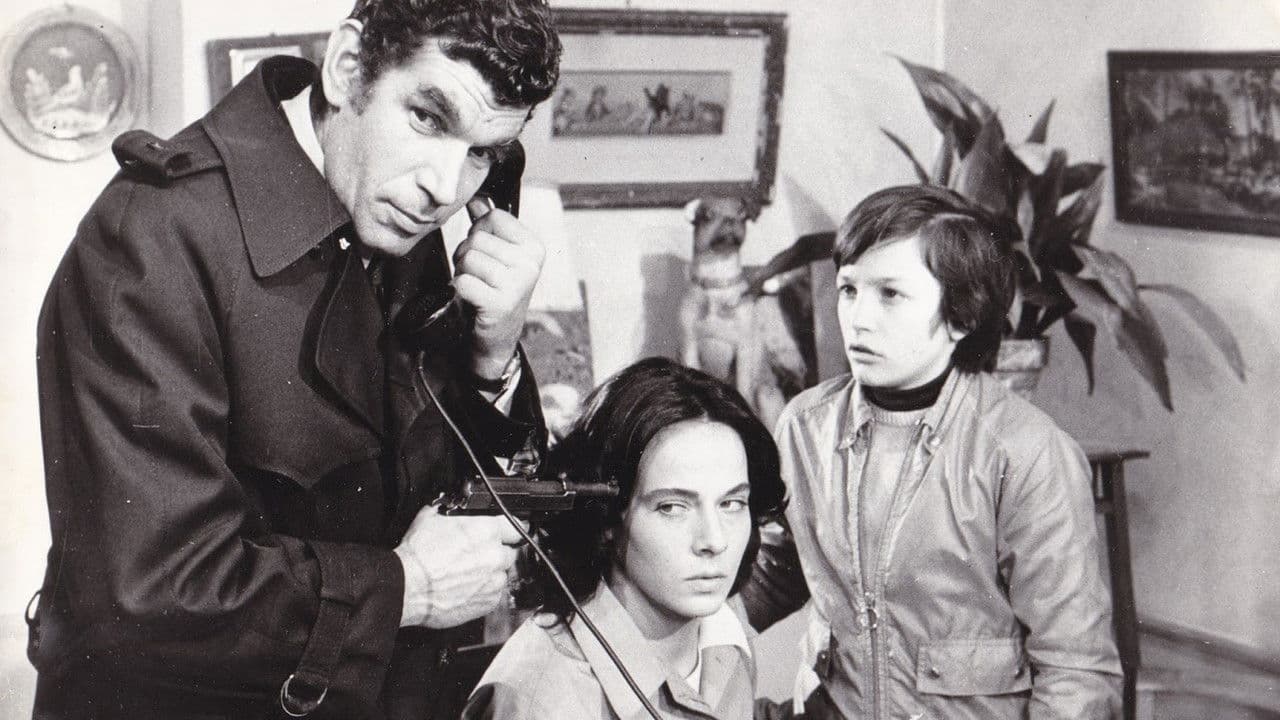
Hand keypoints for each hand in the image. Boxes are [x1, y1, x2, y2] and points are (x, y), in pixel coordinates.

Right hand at [393, 505, 526, 628]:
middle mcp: (495, 555)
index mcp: (487, 531)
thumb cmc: (417, 556)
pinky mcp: (488, 602)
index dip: (510, 529)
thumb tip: (453, 510)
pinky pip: (494, 594)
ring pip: (502, 574)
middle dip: (497, 552)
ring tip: (468, 573)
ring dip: (491, 573)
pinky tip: (466, 587)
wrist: (407, 587)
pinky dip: (484, 591)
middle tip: (477, 555)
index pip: (516, 526)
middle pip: (510, 551)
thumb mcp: (432, 517)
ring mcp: (494, 581)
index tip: (509, 532)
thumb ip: (453, 513)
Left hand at [453, 202, 544, 380]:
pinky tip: (474, 300)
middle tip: (480, 277)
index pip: (493, 217)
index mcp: (534, 247)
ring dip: (464, 273)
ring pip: (468, 258)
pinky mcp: (501, 303)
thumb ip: (488, 225)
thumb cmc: (495, 292)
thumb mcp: (498, 256)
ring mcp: (518, 283)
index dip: (480, 233)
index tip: (488, 255)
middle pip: (477, 238)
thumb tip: (477, 197)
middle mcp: (531, 263)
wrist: (497, 339)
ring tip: (477, 287)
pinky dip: (461, 291)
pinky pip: (463, 282)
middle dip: (467, 255)